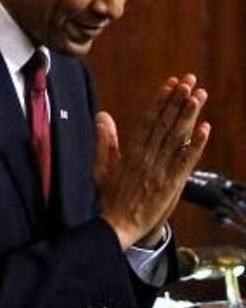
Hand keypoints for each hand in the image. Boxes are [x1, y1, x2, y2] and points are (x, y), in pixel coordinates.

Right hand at [94, 74, 210, 250]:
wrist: (117, 225)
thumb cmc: (111, 197)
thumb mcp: (101, 167)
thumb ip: (105, 141)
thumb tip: (102, 116)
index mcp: (131, 152)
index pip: (148, 120)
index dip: (161, 101)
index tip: (171, 84)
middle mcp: (147, 157)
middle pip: (165, 124)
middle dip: (178, 101)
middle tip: (190, 81)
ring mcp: (160, 170)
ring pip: (177, 138)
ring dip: (189, 115)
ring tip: (198, 96)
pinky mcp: (171, 184)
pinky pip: (186, 161)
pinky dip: (196, 145)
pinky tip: (205, 128)